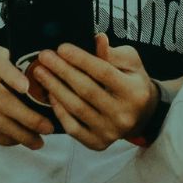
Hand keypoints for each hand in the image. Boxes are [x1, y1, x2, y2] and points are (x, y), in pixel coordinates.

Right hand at [0, 45, 50, 149]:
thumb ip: (20, 66)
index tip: (26, 88)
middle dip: (29, 119)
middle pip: (3, 102)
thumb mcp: (0, 57)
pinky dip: (6, 139)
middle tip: (48, 128)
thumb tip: (54, 86)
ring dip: (21, 135)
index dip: (12, 77)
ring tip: (38, 141)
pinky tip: (19, 140)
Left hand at [30, 35, 156, 150]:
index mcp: (135, 92)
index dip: (81, 59)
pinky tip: (50, 94)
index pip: (103, 72)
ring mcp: (110, 132)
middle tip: (44, 56)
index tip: (61, 47)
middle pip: (86, 90)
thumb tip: (97, 39)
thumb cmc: (133, 81)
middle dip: (62, 71)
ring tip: (40, 72)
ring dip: (54, 88)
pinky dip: (59, 110)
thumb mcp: (131, 62)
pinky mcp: (98, 143)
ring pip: (76, 108)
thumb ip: (113, 53)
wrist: (142, 115)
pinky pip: (72, 128)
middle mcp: (124, 115)